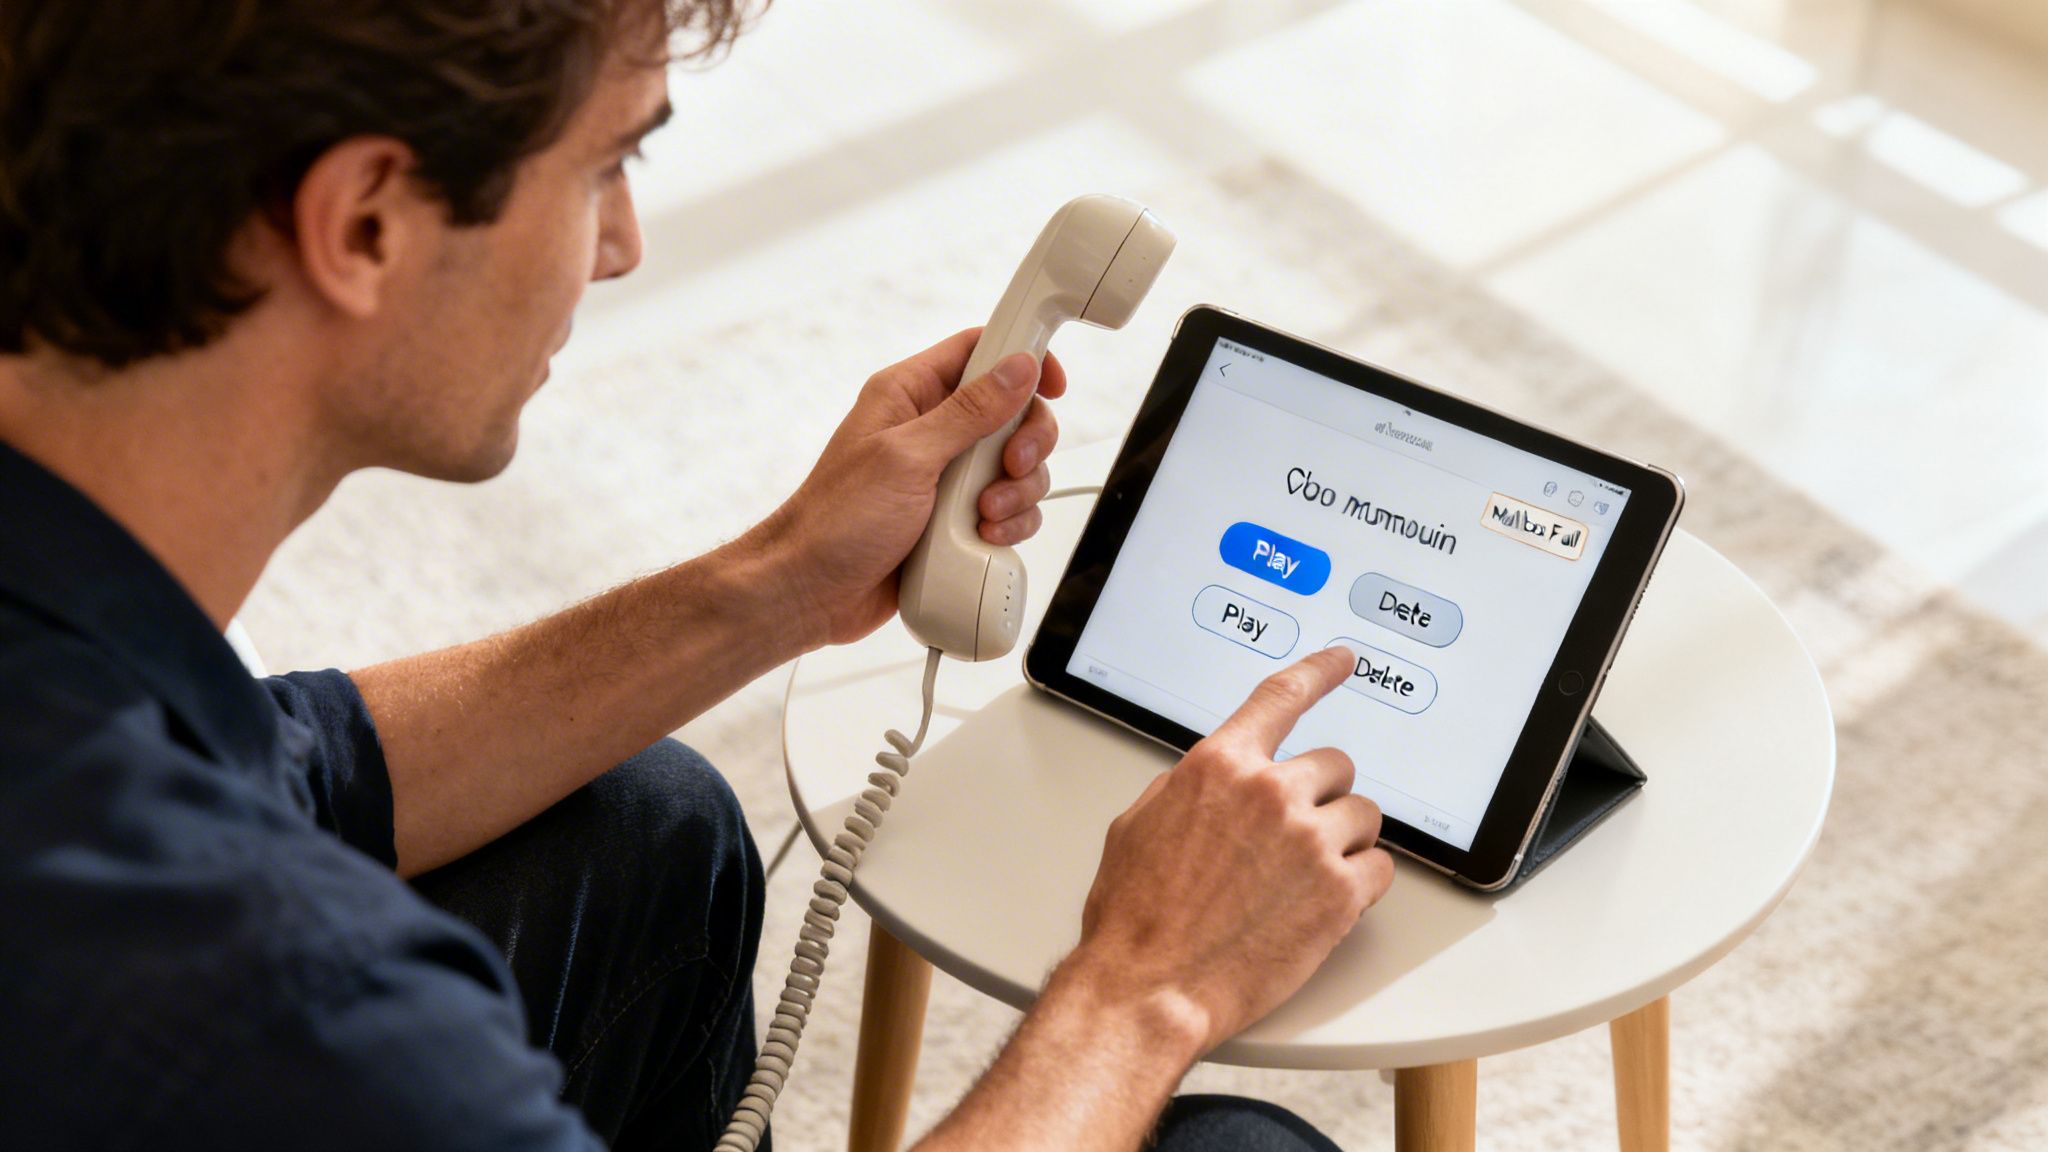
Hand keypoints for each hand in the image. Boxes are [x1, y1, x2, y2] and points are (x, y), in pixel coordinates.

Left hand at [748, 328, 1064, 648]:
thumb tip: (1019, 368)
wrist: (811, 592)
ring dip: (1016, 492)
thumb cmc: (836, 521)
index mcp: (910, 395)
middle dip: (1026, 442)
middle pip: (1013, 413)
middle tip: (1009, 466)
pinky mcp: (955, 519)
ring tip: (983, 515)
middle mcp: (931, 430)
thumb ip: (969, 412)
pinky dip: (1008, 524)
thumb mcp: (907, 457)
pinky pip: (1007, 510)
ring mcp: (946, 476)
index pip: (980, 350)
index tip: (1052, 383)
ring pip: (1017, 467)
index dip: (1023, 358)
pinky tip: (983, 537)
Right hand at [1063, 647, 1395, 1054]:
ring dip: (1344, 841)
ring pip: (1364, 817)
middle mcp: (1270, 793)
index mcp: (1219, 767)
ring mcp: (1310, 841)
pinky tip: (1324, 903)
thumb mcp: (1140, 825)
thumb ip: (1192, 789)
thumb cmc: (1136, 917)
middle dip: (1320, 797)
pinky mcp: (1339, 893)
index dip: (1318, 671)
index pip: (1281, 697)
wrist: (1150, 987)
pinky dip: (1362, 884)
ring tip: (1304, 878)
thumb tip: (1220, 784)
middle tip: (1295, 838)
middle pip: (1336, 766)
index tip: (1342, 660)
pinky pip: (1382, 868)